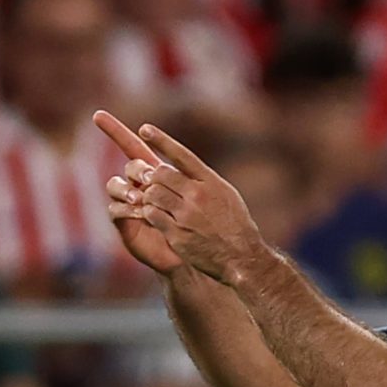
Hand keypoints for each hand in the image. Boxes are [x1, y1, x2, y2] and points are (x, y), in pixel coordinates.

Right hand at [95, 111, 182, 274]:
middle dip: (138, 169)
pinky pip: (115, 209)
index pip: (131, 145)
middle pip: (129, 165)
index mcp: (154, 172)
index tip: (97, 114)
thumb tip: (161, 167)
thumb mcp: (194, 194)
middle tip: (151, 179)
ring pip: (115, 185)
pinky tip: (141, 213)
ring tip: (141, 198)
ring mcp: (128, 204)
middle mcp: (138, 185)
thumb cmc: (199, 223)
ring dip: (126, 188)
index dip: (114, 130)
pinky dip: (126, 209)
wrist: (194, 253)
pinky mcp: (124, 224)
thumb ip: (182, 176)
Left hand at [123, 119, 264, 286]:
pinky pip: (152, 215)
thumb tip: (181, 165)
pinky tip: (155, 216)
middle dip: (152, 176)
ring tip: (155, 200)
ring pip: (153, 194)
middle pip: (161, 174)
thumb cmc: (235, 225)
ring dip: (149, 195)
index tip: (145, 128)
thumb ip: (203, 179)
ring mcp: (186, 216)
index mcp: (211, 182)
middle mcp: (198, 196)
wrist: (241, 258)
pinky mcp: (177, 234)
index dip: (161, 140)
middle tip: (151, 182)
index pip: (181, 155)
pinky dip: (149, 213)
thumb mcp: (226, 194)